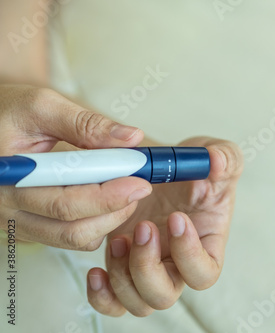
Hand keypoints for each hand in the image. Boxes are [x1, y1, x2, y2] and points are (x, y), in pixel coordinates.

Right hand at [0, 84, 152, 249]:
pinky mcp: (28, 226)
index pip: (64, 203)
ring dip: (109, 218)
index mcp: (6, 179)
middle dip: (116, 209)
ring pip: (74, 239)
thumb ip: (87, 124)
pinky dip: (96, 221)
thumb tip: (131, 139)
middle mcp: (7, 209)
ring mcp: (16, 223)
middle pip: (73, 229)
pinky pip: (69, 237)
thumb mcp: (42, 106)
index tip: (140, 181)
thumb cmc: (6, 112)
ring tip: (126, 188)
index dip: (109, 196)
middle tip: (141, 186)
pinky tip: (107, 196)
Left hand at [86, 137, 243, 316]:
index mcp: (206, 245)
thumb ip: (225, 157)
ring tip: (118, 239)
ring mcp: (147, 266)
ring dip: (123, 275)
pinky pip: (112, 300)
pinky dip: (101, 295)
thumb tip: (217, 162)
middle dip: (147, 266)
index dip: (190, 255)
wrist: (162, 167)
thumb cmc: (192, 167)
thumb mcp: (216, 154)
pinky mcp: (120, 263)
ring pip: (137, 301)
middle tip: (143, 228)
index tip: (177, 218)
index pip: (204, 273)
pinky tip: (96, 270)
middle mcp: (176, 263)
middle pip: (164, 295)